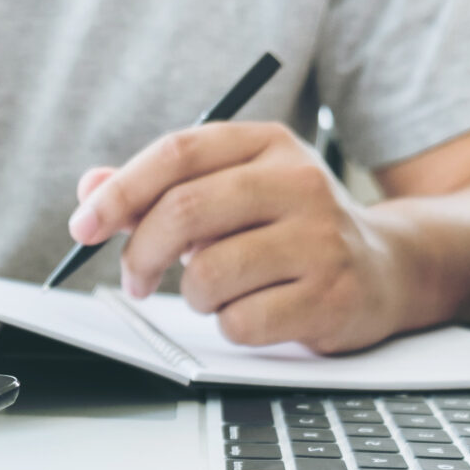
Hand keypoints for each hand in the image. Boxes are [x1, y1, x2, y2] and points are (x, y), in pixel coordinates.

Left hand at [69, 122, 404, 353]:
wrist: (386, 267)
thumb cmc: (292, 229)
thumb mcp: (234, 190)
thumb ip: (162, 189)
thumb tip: (90, 187)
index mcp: (267, 144)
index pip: (178, 153)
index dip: (120, 191)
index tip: (83, 227)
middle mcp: (299, 182)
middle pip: (185, 211)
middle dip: (141, 253)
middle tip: (133, 280)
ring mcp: (320, 239)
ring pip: (207, 275)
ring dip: (194, 296)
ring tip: (219, 292)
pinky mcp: (330, 296)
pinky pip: (240, 322)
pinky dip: (230, 326)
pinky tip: (256, 311)